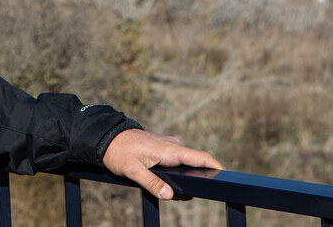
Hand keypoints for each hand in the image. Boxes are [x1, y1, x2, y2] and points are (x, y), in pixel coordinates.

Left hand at [102, 129, 222, 199]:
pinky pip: (175, 160)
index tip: (228, 177)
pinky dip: (174, 171)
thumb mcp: (132, 171)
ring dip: (182, 176)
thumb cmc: (118, 152)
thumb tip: (169, 195)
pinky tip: (162, 180)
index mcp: (168, 150)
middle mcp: (172, 145)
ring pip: (183, 163)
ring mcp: (167, 145)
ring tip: (167, 189)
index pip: (201, 157)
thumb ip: (151, 183)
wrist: (105, 136)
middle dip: (195, 179)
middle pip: (194, 164)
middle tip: (185, 194)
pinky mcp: (162, 147)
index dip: (216, 166)